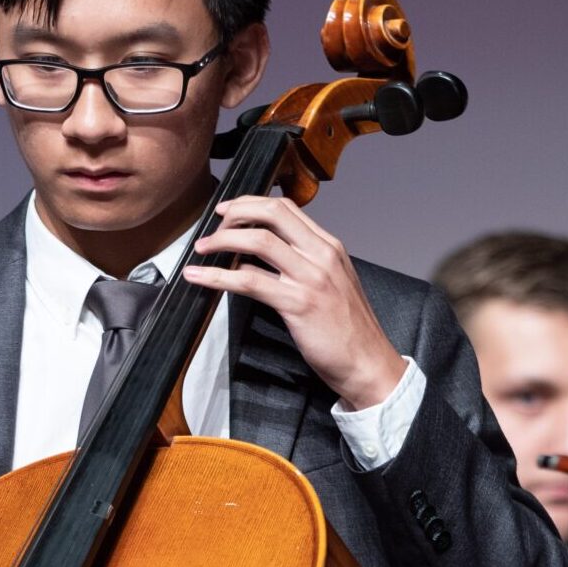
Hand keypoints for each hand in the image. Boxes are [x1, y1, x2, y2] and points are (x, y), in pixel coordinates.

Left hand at [183, 195, 404, 408]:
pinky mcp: (298, 303)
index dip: (251, 204)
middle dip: (235, 213)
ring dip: (222, 241)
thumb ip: (304, 264)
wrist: (368, 362)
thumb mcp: (332, 283)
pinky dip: (217, 276)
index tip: (229, 211)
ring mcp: (310, 278)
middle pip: (271, 213)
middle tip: (213, 226)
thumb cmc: (347, 329)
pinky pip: (249, 280)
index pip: (286, 208)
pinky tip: (199, 277)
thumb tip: (261, 255)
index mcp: (329, 247)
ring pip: (258, 241)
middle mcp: (321, 255)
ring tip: (202, 249)